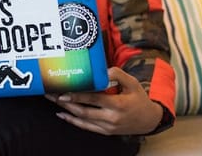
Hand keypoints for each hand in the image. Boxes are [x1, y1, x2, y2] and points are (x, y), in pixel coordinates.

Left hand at [44, 67, 162, 135]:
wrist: (149, 120)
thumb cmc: (139, 99)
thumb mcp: (133, 83)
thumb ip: (118, 74)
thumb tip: (104, 70)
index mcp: (118, 105)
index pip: (94, 100)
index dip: (78, 96)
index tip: (64, 92)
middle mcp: (111, 118)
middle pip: (84, 111)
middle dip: (66, 103)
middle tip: (52, 94)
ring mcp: (108, 127)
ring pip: (83, 120)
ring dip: (66, 111)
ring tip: (53, 101)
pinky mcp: (105, 132)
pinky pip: (86, 127)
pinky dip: (73, 122)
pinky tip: (62, 115)